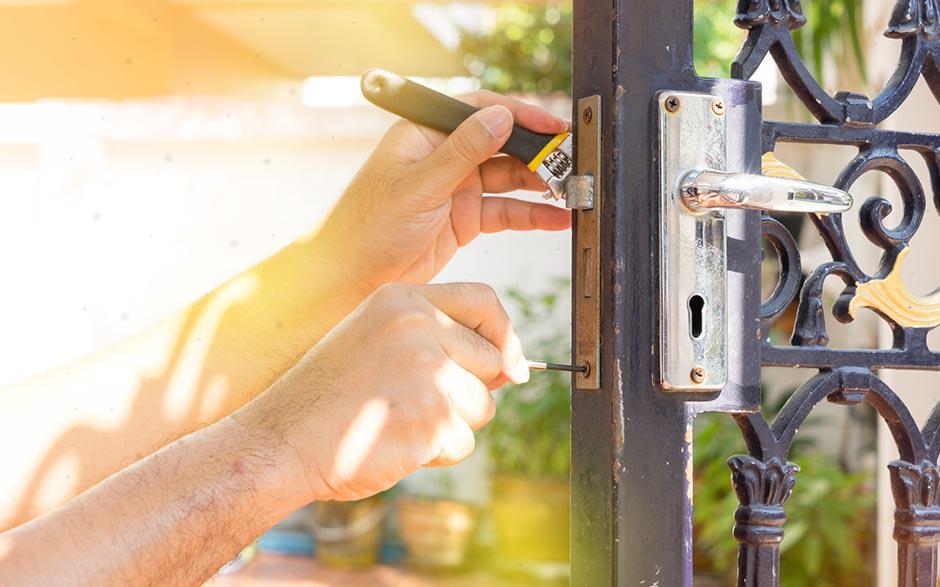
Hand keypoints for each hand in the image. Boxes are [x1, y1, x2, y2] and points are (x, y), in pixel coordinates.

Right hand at [233, 282, 527, 501]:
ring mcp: (428, 372)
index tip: (506, 365)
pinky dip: (435, 454)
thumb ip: (436, 339)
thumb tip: (511, 367)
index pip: (484, 301)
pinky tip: (393, 445)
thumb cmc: (326, 397)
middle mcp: (419, 327)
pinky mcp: (432, 419)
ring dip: (450, 426)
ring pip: (482, 407)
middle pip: (491, 361)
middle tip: (415, 404)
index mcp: (403, 300)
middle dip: (468, 391)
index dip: (502, 334)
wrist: (280, 442)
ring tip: (397, 423)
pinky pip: (462, 443)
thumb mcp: (376, 341)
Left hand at [314, 92, 571, 294]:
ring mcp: (455, 188)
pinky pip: (504, 212)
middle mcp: (443, 156)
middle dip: (536, 153)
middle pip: (500, 144)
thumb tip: (501, 117)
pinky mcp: (463, 220)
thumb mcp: (418, 187)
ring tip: (570, 192)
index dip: (518, 115)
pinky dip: (530, 215)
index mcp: (425, 135)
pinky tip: (555, 219)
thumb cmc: (368, 228)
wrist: (351, 280)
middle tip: (570, 163)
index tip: (552, 127)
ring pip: (507, 179)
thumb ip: (462, 153)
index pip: (479, 111)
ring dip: (539, 184)